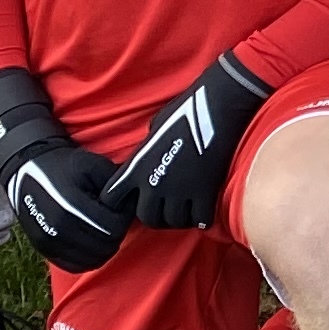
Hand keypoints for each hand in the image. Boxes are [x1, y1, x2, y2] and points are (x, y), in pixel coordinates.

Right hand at [0, 67, 128, 273]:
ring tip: (103, 227)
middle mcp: (57, 230)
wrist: (28, 170)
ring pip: (93, 260)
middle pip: (106, 246)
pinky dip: (89, 258)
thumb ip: (116, 186)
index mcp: (71, 208)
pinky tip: (92, 241)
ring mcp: (48, 243)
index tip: (121, 206)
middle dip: (116, 232)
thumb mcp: (95, 166)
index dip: (124, 217)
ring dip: (105, 246)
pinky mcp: (43, 250)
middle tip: (114, 217)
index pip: (114, 228)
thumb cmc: (65, 166)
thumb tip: (133, 204)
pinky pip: (75, 266)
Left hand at [110, 51, 272, 230]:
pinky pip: (199, 219)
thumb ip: (147, 148)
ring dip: (179, 219)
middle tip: (166, 210)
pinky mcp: (204, 192)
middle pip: (146, 217)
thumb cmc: (185, 109)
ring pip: (173, 221)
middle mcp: (153, 183)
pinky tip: (204, 212)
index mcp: (136, 167)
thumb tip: (151, 152)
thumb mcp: (154, 128)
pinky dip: (201, 219)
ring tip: (187, 211)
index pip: (112, 199)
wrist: (216, 108)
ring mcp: (179, 190)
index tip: (132, 201)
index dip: (119, 204)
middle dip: (155, 216)